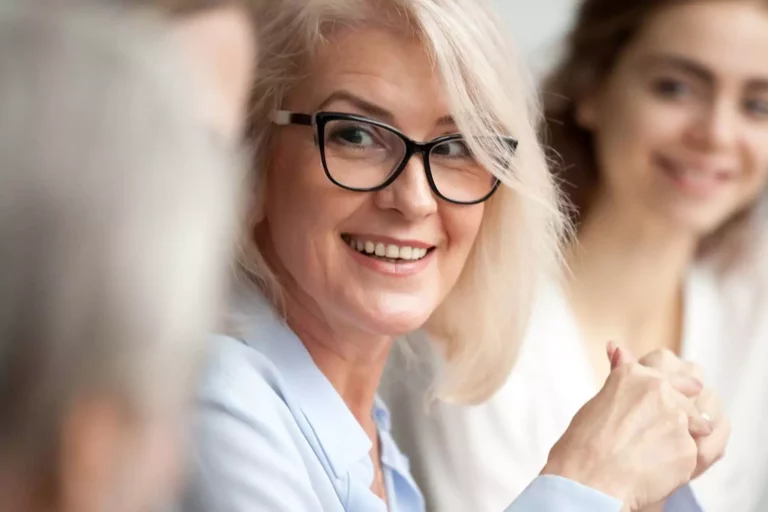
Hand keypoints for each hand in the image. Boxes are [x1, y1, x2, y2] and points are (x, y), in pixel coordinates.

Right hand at [542, 344, 710, 510]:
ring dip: (682, 436)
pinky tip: (656, 470)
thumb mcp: (598, 400)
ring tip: (657, 454)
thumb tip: (617, 347)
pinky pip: (691, 451)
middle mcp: (658, 390)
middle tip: (667, 430)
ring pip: (694, 424)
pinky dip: (679, 461)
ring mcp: (677, 418)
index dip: (676, 382)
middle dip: (684, 410)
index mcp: (633, 374)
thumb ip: (619, 378)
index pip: (665, 369)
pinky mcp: (688, 447)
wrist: (589, 480)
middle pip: (686, 395)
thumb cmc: (582, 444)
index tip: (688, 388)